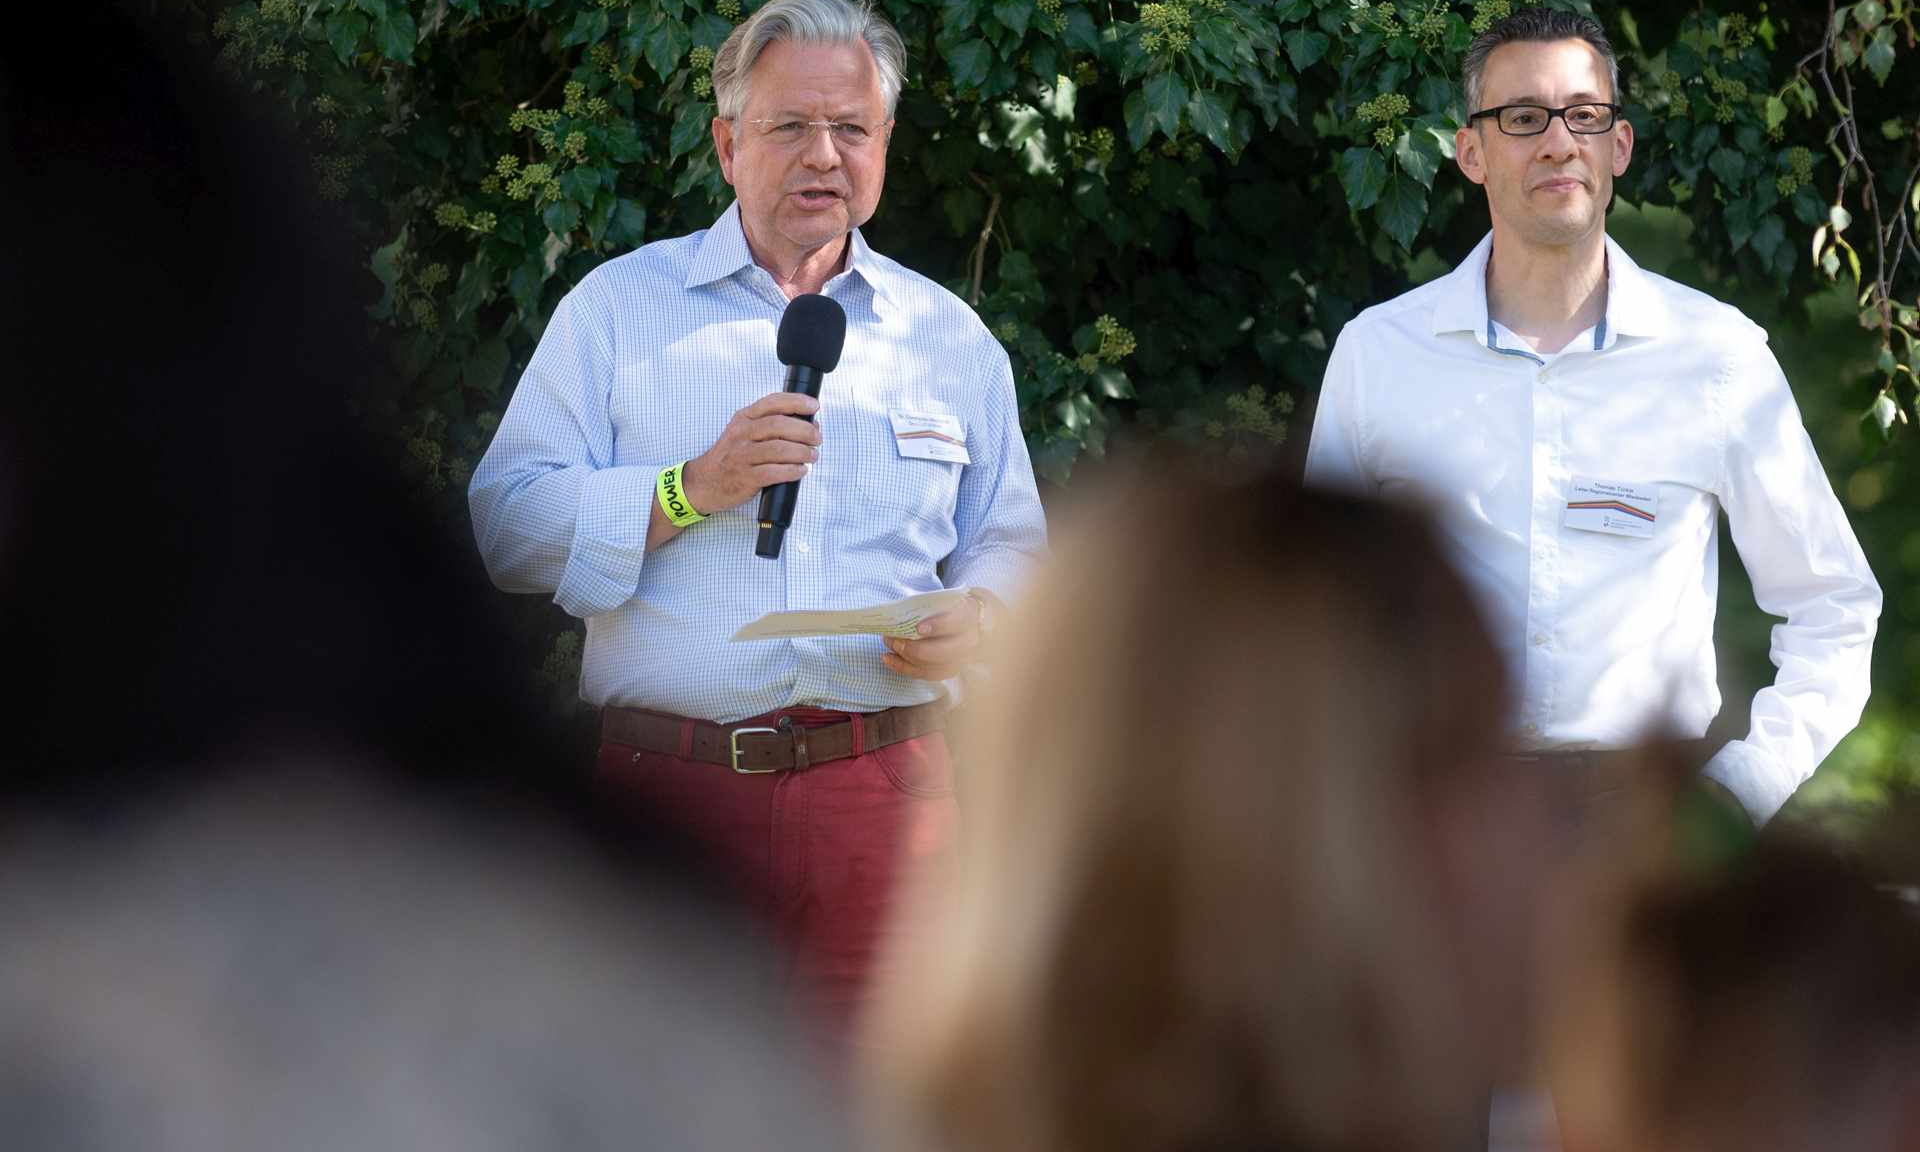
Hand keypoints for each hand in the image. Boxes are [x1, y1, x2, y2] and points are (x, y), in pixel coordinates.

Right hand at [681, 392, 821, 512]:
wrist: (705, 482)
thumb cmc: (732, 456)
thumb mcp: (744, 431)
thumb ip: (771, 424)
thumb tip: (809, 422)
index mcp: (744, 418)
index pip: (773, 402)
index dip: (797, 402)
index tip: (814, 406)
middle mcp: (742, 434)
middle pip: (779, 425)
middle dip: (805, 430)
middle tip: (817, 438)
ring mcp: (742, 456)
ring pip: (779, 449)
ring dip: (802, 452)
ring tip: (812, 455)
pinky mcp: (745, 477)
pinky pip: (774, 472)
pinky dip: (792, 471)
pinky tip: (801, 471)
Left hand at [883, 597, 982, 680]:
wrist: (967, 623)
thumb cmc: (949, 608)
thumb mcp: (943, 600)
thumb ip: (927, 606)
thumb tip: (899, 614)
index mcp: (968, 618)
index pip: (954, 624)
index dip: (936, 626)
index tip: (918, 627)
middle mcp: (967, 642)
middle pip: (940, 652)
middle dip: (912, 648)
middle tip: (893, 638)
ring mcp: (959, 660)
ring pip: (930, 666)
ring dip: (904, 657)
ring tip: (889, 645)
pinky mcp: (947, 671)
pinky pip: (923, 674)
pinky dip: (902, 667)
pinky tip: (887, 658)